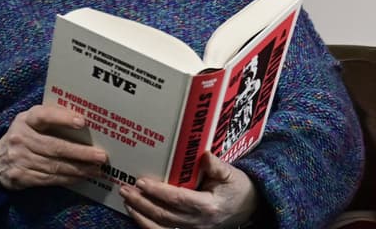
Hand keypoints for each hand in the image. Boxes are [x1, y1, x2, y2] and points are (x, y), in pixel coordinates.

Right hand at [0, 105, 106, 189]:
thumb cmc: (25, 134)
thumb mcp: (32, 120)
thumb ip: (52, 116)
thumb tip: (85, 120)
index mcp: (26, 119)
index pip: (44, 116)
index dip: (63, 118)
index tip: (82, 122)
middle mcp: (21, 138)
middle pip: (54, 147)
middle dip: (80, 153)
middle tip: (101, 156)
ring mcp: (19, 159)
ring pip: (54, 166)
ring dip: (78, 169)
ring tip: (96, 169)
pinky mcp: (21, 176)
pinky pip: (48, 179)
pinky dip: (68, 179)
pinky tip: (81, 177)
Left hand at [121, 151, 256, 228]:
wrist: (249, 208)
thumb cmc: (239, 189)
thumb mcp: (231, 174)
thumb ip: (216, 166)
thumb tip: (204, 154)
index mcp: (207, 205)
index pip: (177, 198)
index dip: (158, 191)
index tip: (142, 182)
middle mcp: (197, 221)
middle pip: (164, 214)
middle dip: (142, 202)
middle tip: (126, 189)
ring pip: (161, 227)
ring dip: (141, 215)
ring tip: (127, 202)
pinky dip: (148, 226)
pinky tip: (137, 216)